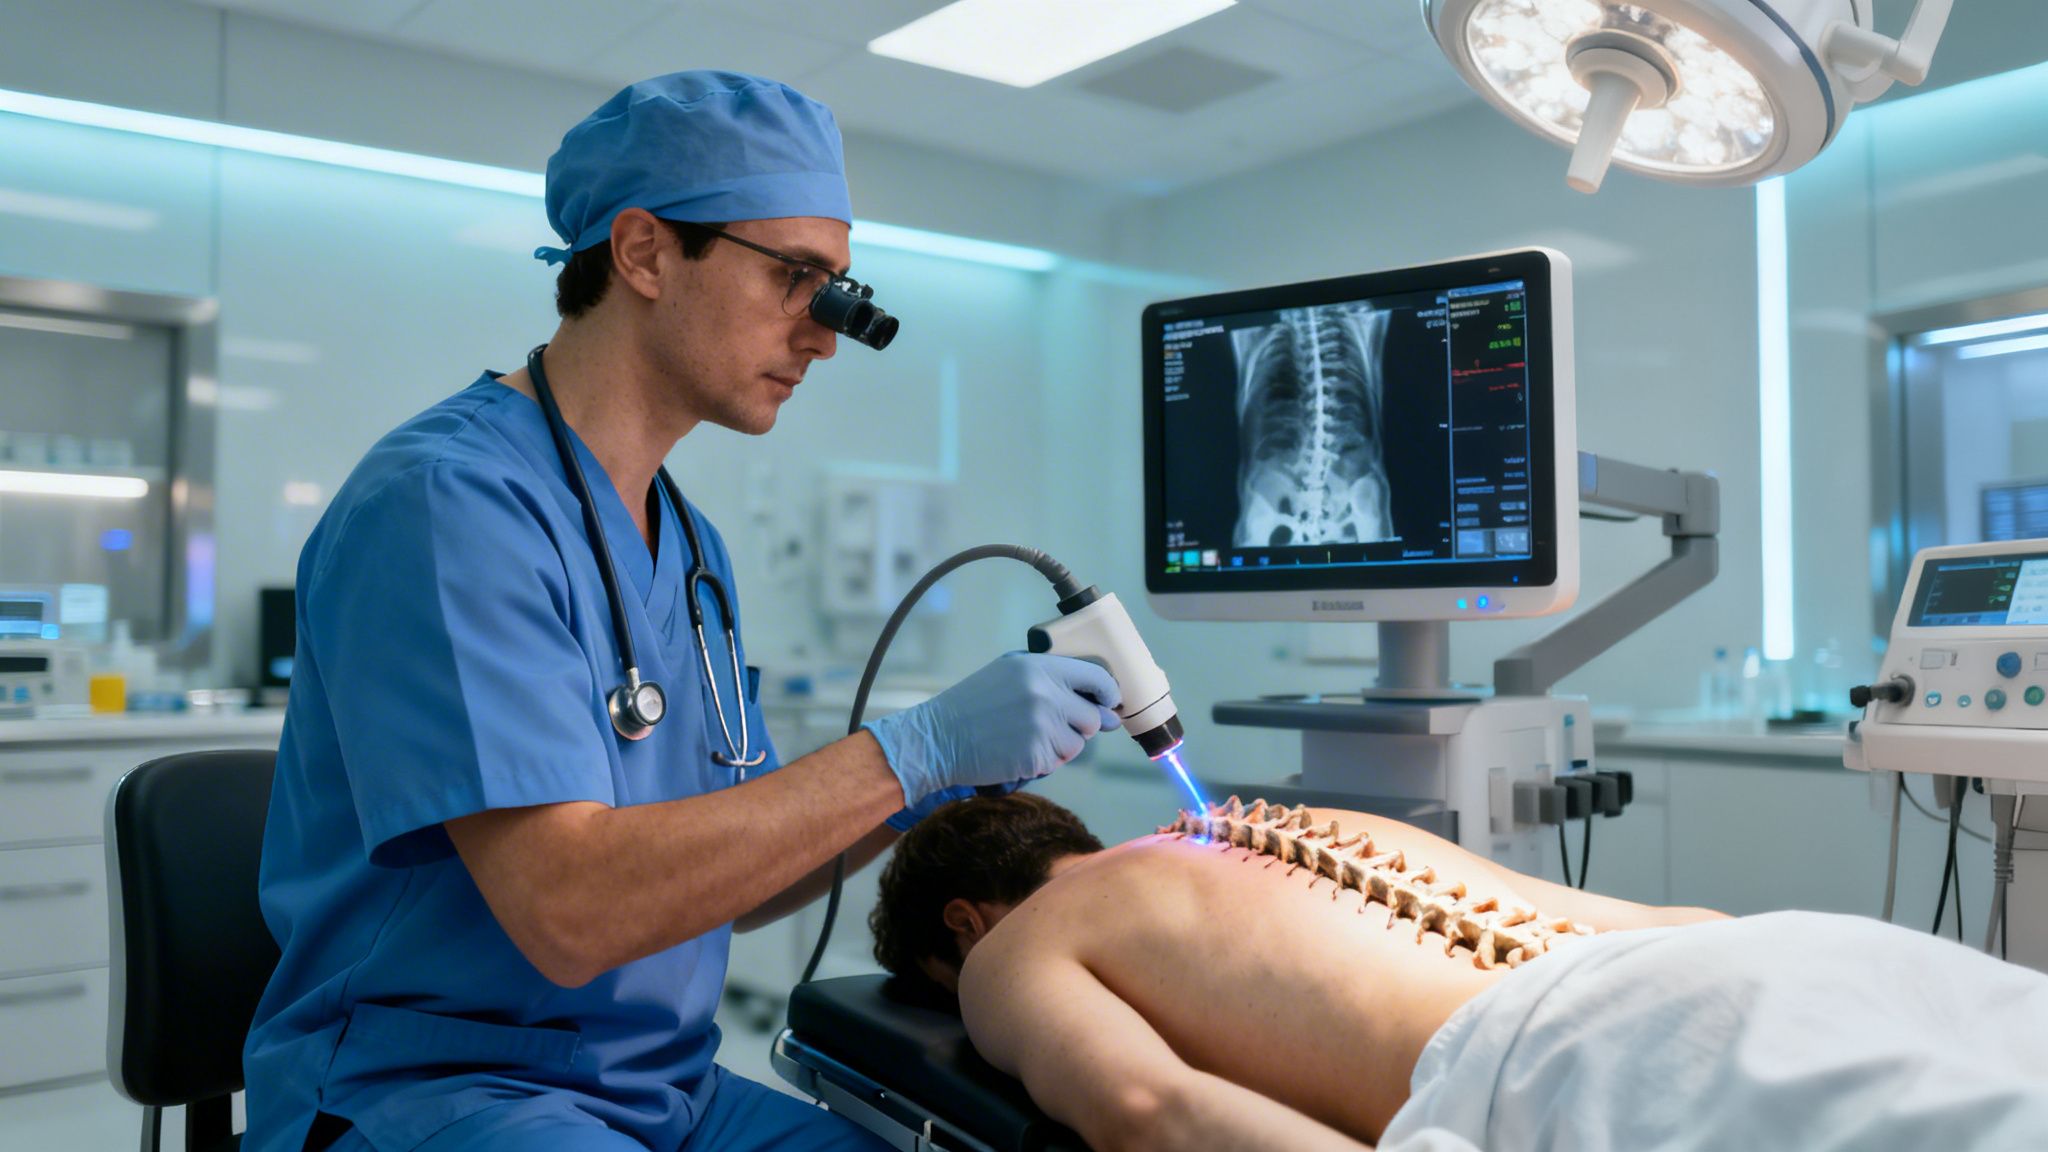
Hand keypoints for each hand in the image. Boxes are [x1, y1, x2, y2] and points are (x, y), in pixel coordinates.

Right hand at [865, 652, 1121, 806]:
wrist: (938, 738)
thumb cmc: (973, 705)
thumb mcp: (1009, 675)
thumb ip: (1054, 682)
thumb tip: (1104, 708)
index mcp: (1039, 668)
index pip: (1096, 676)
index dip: (1108, 693)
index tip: (1110, 703)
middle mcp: (1046, 694)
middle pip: (1092, 717)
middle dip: (1079, 726)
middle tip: (1052, 728)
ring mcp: (1042, 726)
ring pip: (1077, 744)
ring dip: (1060, 747)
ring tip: (1027, 739)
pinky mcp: (1036, 755)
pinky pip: (1057, 762)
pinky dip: (1043, 762)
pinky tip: (1018, 752)